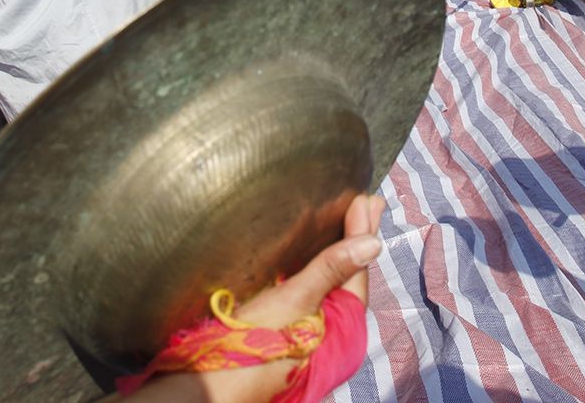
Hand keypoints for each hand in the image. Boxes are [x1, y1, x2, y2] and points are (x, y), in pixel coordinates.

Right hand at [130, 195, 386, 402]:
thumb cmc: (253, 343)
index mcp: (340, 327)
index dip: (362, 233)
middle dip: (353, 237)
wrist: (208, 383)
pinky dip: (309, 266)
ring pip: (326, 283)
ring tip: (342, 218)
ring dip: (333, 249)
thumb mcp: (294, 301)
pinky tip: (304, 251)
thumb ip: (330, 270)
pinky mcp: (279, 327)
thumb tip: (375, 244)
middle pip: (346, 275)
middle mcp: (326, 329)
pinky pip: (304, 290)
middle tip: (366, 202)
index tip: (368, 200)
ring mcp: (303, 329)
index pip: (357, 271)